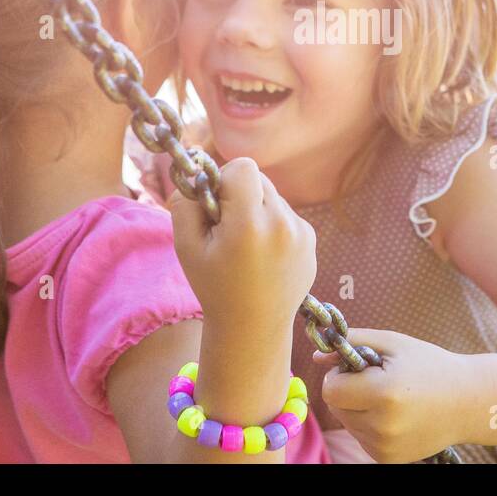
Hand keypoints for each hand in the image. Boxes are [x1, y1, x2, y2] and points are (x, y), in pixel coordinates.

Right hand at [170, 157, 315, 334]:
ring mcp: (301, 232)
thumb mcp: (186, 248)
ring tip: (247, 247)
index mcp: (249, 224)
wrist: (254, 327)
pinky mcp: (311, 240)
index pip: (243, 167)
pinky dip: (273, 226)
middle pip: (258, 178)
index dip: (224, 180)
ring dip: (257, 210)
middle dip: (240, 194)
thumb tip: (197, 175)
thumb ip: (185, 204)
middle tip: (228, 229)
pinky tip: (264, 256)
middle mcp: (282, 224)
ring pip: (273, 196)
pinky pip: (286, 215)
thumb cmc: (215, 287)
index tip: (217, 208)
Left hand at [313, 328, 470, 463]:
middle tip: (377, 380)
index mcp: (384, 393)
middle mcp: (383, 426)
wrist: (468, 403)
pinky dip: (369, 424)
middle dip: (348, 391)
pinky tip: (395, 415)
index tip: (358, 368)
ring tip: (390, 398)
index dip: (340, 375)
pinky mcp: (387, 459)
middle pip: (336, 407)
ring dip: (358, 408)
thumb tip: (316, 355)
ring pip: (347, 423)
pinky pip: (360, 437)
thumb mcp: (394, 344)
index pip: (331, 389)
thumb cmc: (430, 365)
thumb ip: (353, 342)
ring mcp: (385, 447)